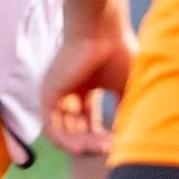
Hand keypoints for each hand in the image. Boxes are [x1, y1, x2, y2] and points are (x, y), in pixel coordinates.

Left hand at [40, 19, 135, 156]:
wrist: (102, 30)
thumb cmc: (118, 51)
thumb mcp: (126, 87)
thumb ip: (125, 110)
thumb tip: (130, 136)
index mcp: (86, 88)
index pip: (89, 121)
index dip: (102, 136)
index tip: (117, 144)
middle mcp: (69, 92)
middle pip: (77, 128)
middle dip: (93, 143)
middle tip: (109, 148)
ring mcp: (57, 93)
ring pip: (64, 130)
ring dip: (81, 144)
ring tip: (99, 148)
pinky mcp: (48, 94)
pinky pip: (51, 126)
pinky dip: (65, 141)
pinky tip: (81, 148)